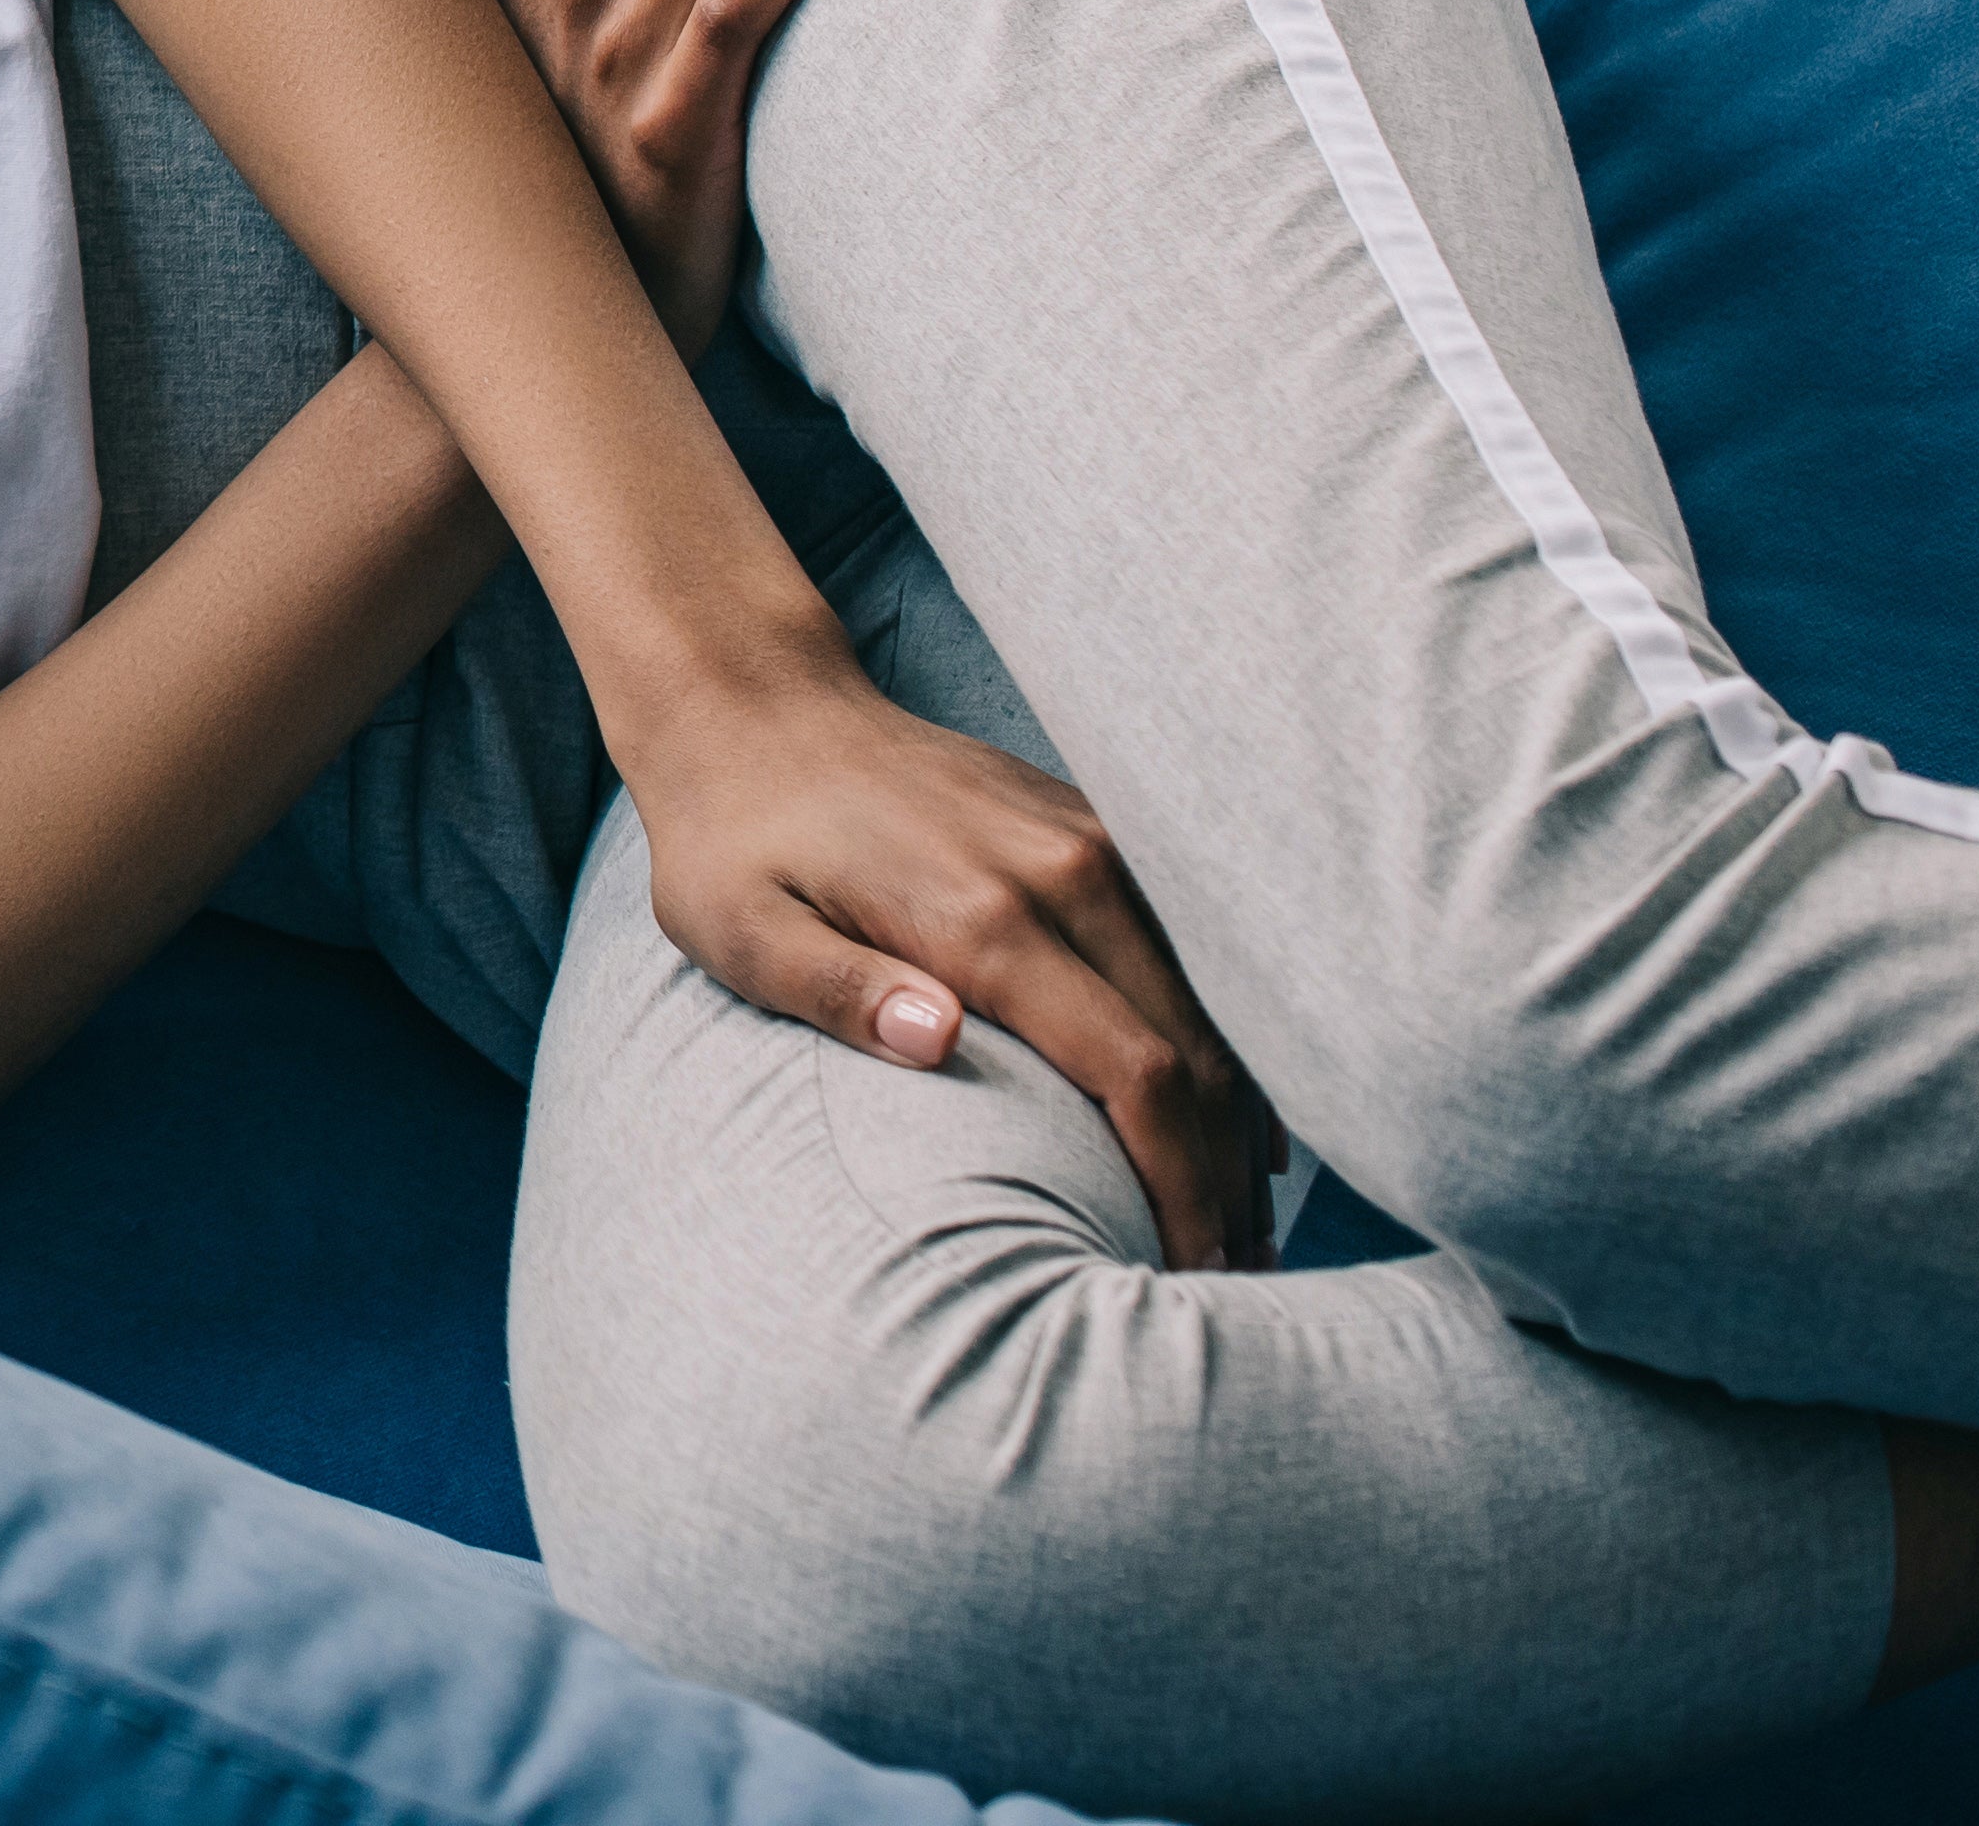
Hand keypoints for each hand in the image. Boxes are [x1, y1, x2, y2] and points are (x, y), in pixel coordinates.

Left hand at [618, 655, 1278, 1264]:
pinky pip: (1193, 951)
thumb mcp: (740, 927)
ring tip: (1243, 1219)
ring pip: (1213, 1001)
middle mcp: (1065, 872)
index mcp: (985, 916)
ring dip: (1238, 1115)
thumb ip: (835, 989)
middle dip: (1226, 1173)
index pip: (1135, 1072)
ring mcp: (1092, 842)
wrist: (756, 705)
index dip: (1178, 1183)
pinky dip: (1222, 1040)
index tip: (1189, 1268)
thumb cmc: (735, 839)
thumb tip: (936, 1042)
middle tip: (1234, 1273)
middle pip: (1198, 1047)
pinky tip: (1232, 1117)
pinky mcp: (1095, 828)